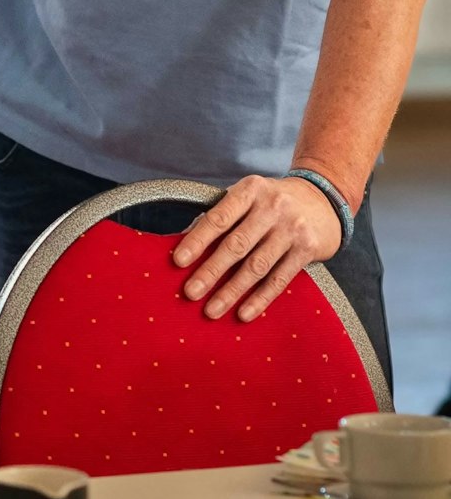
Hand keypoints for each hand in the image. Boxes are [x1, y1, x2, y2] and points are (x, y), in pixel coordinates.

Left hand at [172, 174, 343, 322]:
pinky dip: (260, 298)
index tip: (178, 261)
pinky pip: (280, 278)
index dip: (197, 240)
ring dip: (232, 291)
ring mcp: (292, 229)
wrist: (324, 198)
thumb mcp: (248, 197)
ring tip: (212, 310)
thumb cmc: (272, 201)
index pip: (218, 218)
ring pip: (257, 266)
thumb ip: (220, 215)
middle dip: (211, 271)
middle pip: (236, 245)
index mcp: (250, 190)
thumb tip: (184, 240)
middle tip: (191, 292)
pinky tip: (244, 313)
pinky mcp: (308, 249)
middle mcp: (272, 207)